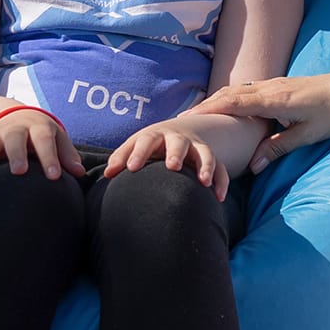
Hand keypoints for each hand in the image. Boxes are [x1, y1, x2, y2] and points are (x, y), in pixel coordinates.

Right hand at [0, 108, 84, 188]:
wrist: (12, 117)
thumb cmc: (40, 135)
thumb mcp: (55, 138)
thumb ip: (67, 155)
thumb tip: (80, 173)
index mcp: (36, 127)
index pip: (44, 139)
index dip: (50, 157)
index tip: (55, 177)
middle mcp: (12, 130)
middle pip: (13, 138)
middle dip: (16, 154)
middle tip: (19, 172)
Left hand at [104, 120, 227, 198]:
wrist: (181, 132)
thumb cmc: (152, 144)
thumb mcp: (136, 146)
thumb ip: (121, 158)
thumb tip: (107, 174)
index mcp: (156, 135)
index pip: (146, 141)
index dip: (138, 153)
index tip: (130, 168)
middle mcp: (178, 139)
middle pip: (178, 143)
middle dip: (176, 153)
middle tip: (172, 166)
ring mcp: (197, 148)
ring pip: (205, 153)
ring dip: (205, 166)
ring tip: (203, 182)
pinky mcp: (211, 159)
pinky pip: (221, 169)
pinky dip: (221, 182)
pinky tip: (218, 198)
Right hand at [189, 72, 329, 172]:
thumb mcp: (306, 135)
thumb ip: (277, 148)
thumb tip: (253, 166)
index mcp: (273, 100)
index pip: (232, 104)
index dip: (207, 112)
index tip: (185, 121)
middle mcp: (269, 88)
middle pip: (228, 95)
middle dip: (204, 107)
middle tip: (181, 122)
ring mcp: (274, 84)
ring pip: (237, 91)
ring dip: (216, 101)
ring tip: (197, 116)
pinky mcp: (280, 85)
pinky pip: (248, 90)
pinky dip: (231, 98)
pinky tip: (226, 108)